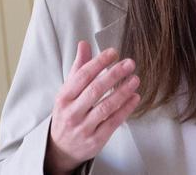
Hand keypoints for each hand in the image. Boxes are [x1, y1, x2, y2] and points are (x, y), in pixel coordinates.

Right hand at [44, 41, 141, 174]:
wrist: (60, 149)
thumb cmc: (67, 114)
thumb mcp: (68, 92)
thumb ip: (78, 68)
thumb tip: (84, 44)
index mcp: (64, 97)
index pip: (82, 76)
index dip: (99, 62)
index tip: (113, 52)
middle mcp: (72, 113)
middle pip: (94, 90)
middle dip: (114, 75)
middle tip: (129, 63)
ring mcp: (83, 128)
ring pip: (105, 107)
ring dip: (122, 92)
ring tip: (135, 79)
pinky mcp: (95, 140)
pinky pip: (113, 123)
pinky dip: (125, 109)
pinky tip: (135, 97)